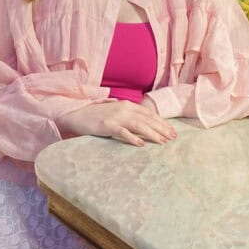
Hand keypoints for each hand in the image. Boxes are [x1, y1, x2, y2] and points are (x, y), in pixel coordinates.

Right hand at [56, 99, 176, 146]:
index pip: (148, 113)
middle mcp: (123, 108)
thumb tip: (139, 115)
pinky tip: (141, 144)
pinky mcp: (106, 125)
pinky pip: (122, 132)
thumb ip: (126, 111)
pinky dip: (132, 138)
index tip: (171, 131)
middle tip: (173, 138)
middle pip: (147, 119)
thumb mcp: (114, 109)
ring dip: (152, 133)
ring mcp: (115, 116)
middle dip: (162, 128)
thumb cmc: (94, 114)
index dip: (161, 122)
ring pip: (139, 125)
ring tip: (162, 141)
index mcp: (126, 104)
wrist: (75, 115)